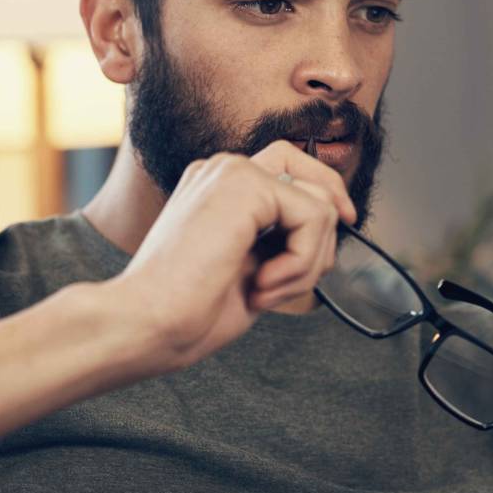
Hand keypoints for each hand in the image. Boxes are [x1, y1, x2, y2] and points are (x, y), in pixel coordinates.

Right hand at [109, 140, 357, 373]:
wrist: (147, 323)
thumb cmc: (188, 311)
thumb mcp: (252, 269)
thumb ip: (283, 242)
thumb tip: (330, 234)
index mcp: (217, 188)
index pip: (289, 169)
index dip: (324, 192)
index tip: (344, 222)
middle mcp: (222, 169)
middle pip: (310, 173)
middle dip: (324, 228)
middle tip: (297, 279)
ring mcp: (232, 170)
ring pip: (318, 204)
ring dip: (306, 262)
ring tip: (265, 291)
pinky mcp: (245, 184)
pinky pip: (313, 216)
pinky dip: (301, 262)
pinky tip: (261, 286)